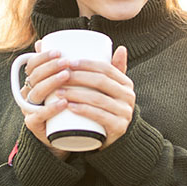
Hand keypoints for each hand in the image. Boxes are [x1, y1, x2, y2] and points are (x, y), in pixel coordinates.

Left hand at [20, 44, 134, 154]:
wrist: (116, 139)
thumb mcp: (110, 90)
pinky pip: (101, 117)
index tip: (68, 62)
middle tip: (59, 77)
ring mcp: (125, 112)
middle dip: (78, 77)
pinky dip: (84, 111)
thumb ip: (112, 70)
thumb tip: (119, 46)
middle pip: (100, 82)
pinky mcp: (119, 128)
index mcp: (126, 83)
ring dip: (76, 94)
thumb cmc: (107, 109)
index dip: (87, 63)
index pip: (106, 68)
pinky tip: (70, 107)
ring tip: (57, 92)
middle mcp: (128, 96)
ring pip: (98, 99)